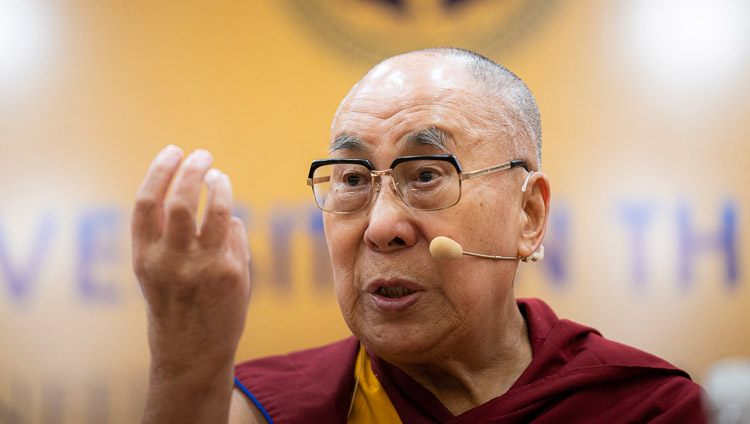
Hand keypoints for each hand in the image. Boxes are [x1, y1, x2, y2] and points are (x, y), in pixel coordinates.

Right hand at [132, 145, 250, 422]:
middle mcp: (171, 260)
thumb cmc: (174, 302)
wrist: (191, 351)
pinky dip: (232, 221)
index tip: (173, 150)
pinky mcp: (232, 272)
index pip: (146, 201)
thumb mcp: (156, 268)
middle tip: (202, 155)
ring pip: (216, 209)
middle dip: (193, 168)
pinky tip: (229, 223)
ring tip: (218, 176)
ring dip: (220, 184)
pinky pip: (235, 231)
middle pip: (182, 199)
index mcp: (144, 256)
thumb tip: (203, 188)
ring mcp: (203, 266)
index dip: (160, 170)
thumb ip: (168, 231)